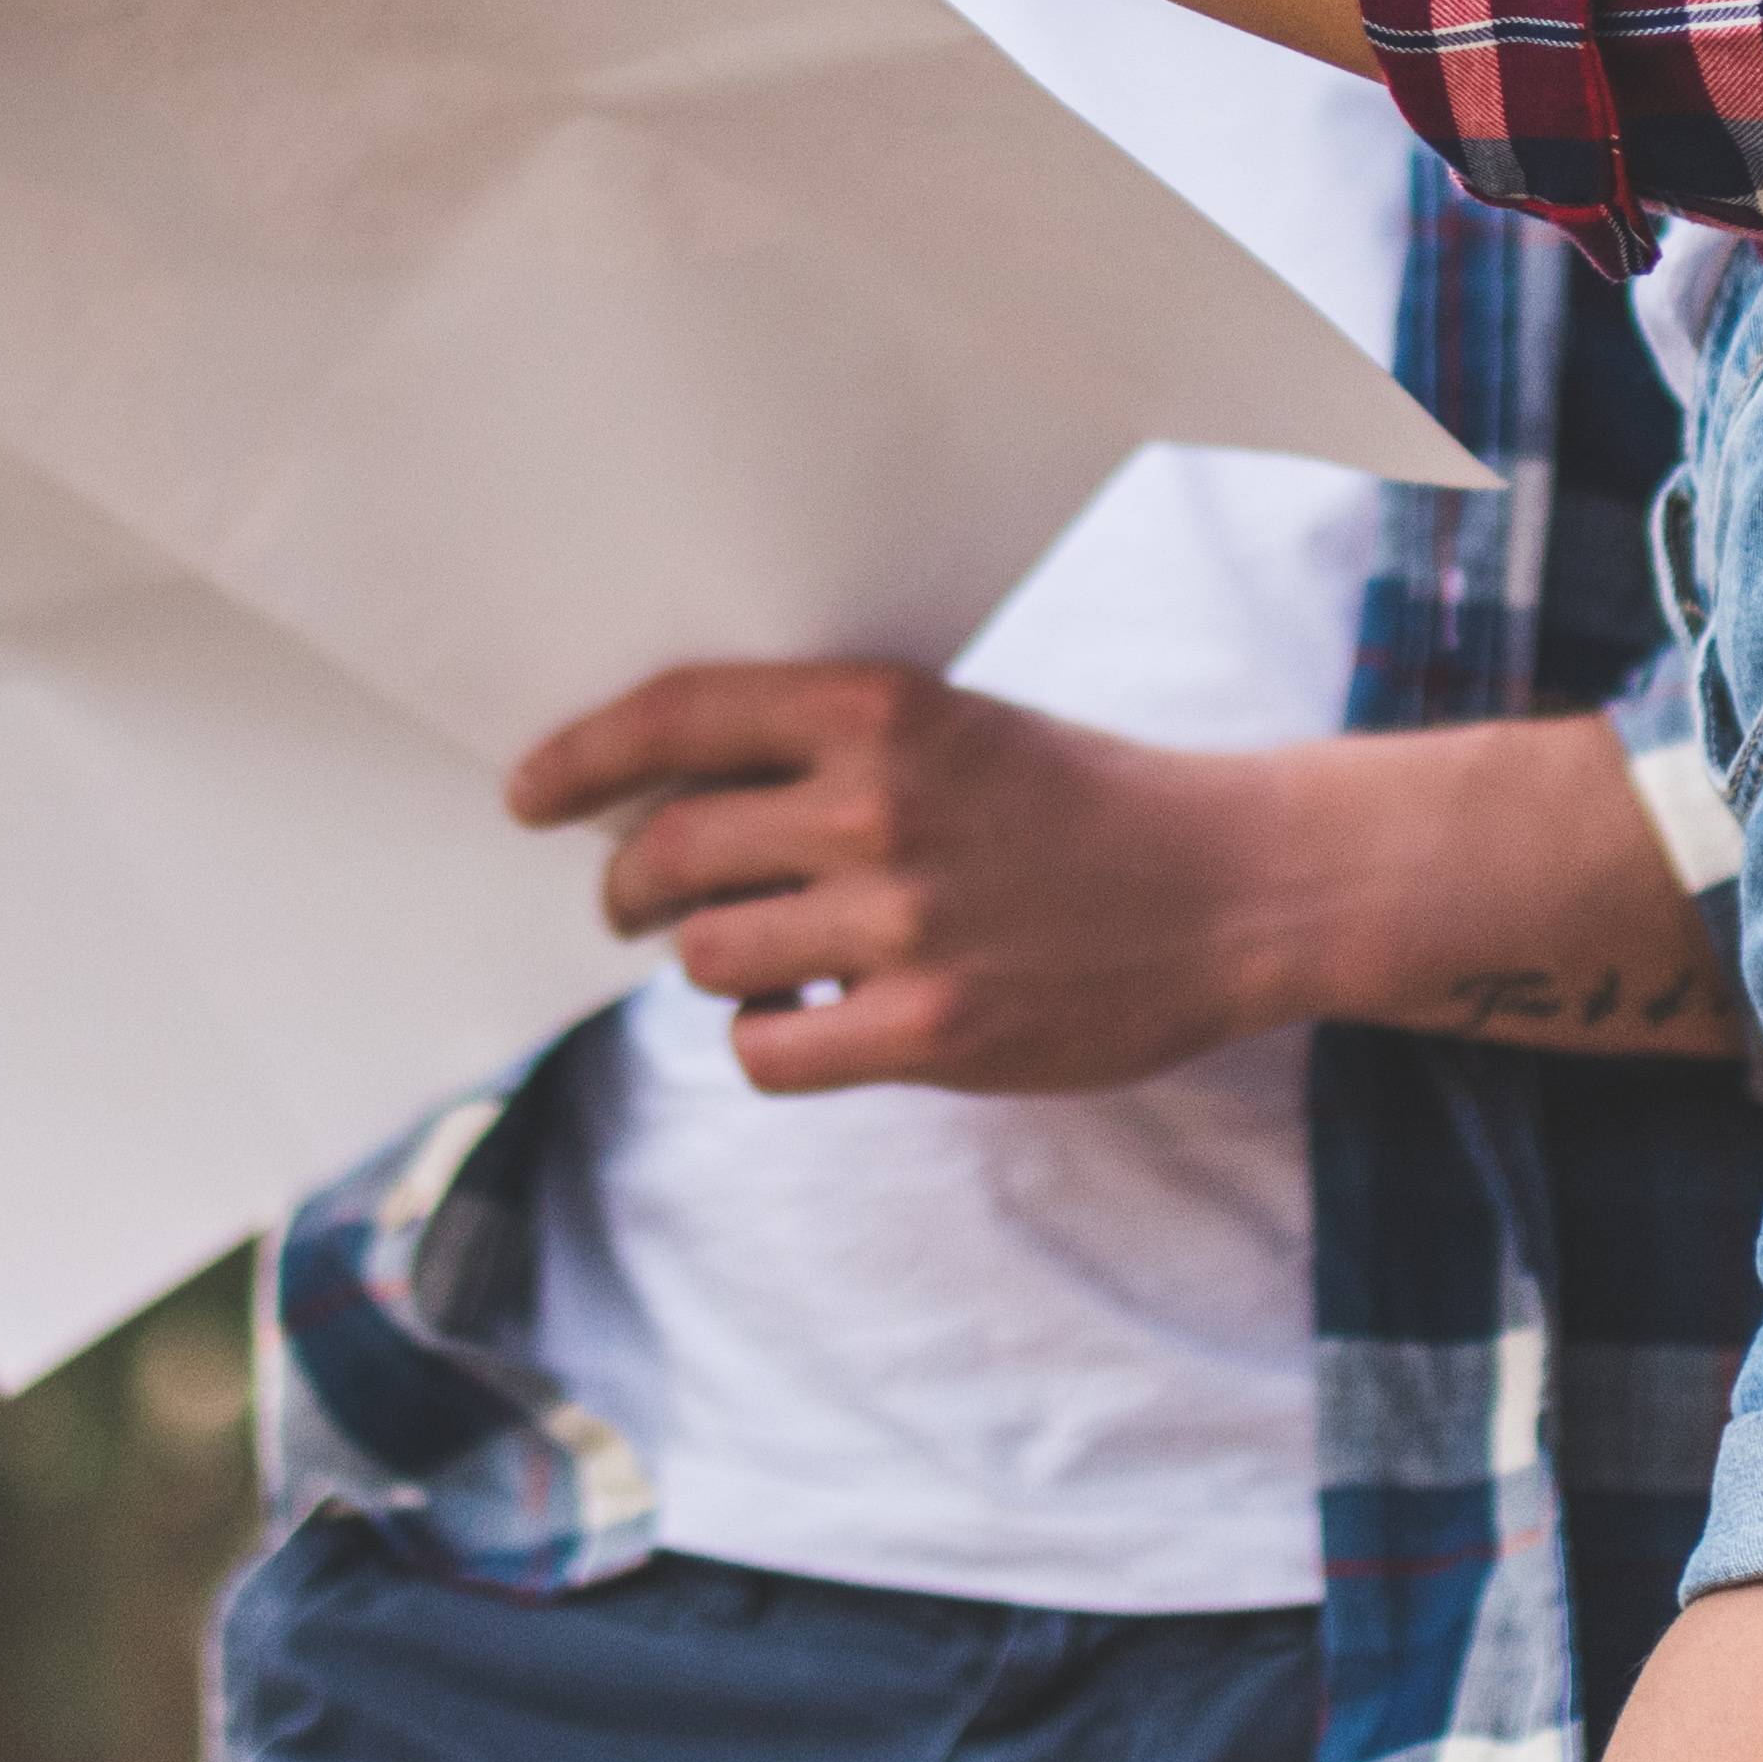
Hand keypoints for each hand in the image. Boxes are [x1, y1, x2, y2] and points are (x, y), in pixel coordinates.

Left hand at [511, 678, 1741, 1096]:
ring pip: (708, 958)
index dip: (576, 757)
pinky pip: (767, 1053)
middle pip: (665, 851)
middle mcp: (877, 805)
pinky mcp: (932, 1026)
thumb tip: (660, 796)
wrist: (1235, 884)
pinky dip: (769, 1042)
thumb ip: (823, 750)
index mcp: (877, 709)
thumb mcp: (952, 727)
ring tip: (773, 960)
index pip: (673, 718)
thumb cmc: (1077, 802)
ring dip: (715, 967)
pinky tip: (812, 1021)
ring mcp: (903, 922)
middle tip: (636, 904)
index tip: (527, 793)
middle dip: (627, 887)